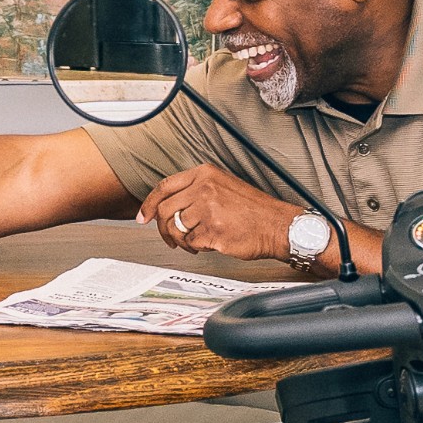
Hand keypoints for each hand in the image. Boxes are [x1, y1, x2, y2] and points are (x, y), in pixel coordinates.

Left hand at [138, 164, 302, 263]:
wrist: (278, 226)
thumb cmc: (253, 210)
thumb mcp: (224, 186)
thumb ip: (196, 190)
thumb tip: (168, 206)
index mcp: (205, 174)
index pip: (164, 187)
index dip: (149, 204)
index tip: (144, 217)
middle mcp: (204, 188)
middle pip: (165, 210)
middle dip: (163, 229)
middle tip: (170, 240)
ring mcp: (208, 209)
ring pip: (175, 228)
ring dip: (181, 241)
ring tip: (195, 243)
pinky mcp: (212, 230)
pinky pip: (190, 242)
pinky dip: (195, 248)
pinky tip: (207, 245)